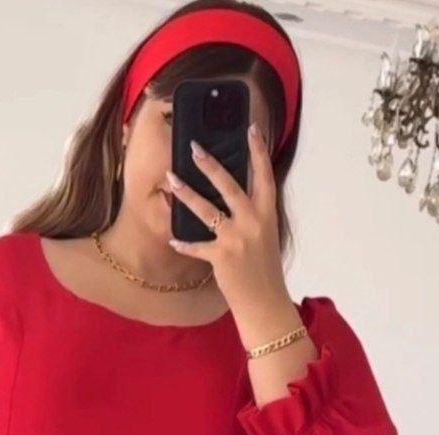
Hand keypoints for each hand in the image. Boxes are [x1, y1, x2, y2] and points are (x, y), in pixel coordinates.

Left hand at [164, 123, 289, 322]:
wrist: (264, 302)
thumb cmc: (264, 270)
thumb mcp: (265, 236)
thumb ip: (254, 215)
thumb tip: (236, 197)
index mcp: (267, 214)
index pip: (264, 176)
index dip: (258, 151)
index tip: (251, 128)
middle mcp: (253, 222)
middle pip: (230, 186)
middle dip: (210, 165)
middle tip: (194, 147)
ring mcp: (237, 239)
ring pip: (207, 210)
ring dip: (187, 194)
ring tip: (171, 179)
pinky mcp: (221, 258)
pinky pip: (197, 246)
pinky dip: (184, 244)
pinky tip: (173, 240)